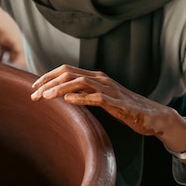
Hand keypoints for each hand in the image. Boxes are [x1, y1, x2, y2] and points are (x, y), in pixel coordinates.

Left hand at [30, 64, 168, 135]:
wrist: (151, 115)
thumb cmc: (124, 107)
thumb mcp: (100, 98)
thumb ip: (83, 94)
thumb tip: (62, 95)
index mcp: (94, 76)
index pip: (66, 70)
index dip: (48, 77)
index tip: (33, 87)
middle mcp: (100, 79)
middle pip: (69, 74)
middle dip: (49, 83)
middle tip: (34, 95)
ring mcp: (109, 89)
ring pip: (80, 82)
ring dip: (61, 89)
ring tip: (46, 96)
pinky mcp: (118, 102)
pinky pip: (97, 98)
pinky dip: (82, 98)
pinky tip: (69, 101)